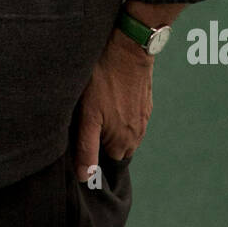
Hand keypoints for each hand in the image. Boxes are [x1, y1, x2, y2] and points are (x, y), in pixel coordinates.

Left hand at [73, 28, 152, 182]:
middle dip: (102, 140)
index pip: (105, 163)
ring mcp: (143, 119)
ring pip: (123, 132)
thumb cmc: (103, 81)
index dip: (91, 153)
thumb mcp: (88, 116)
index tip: (82, 136)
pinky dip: (120, 112)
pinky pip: (131, 117)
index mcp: (122, 143)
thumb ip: (87, 148)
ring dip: (111, 126)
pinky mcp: (145, 103)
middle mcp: (136, 136)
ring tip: (98, 108)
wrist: (129, 49)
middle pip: (115, 149)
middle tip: (87, 119)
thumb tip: (86, 178)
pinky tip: (110, 98)